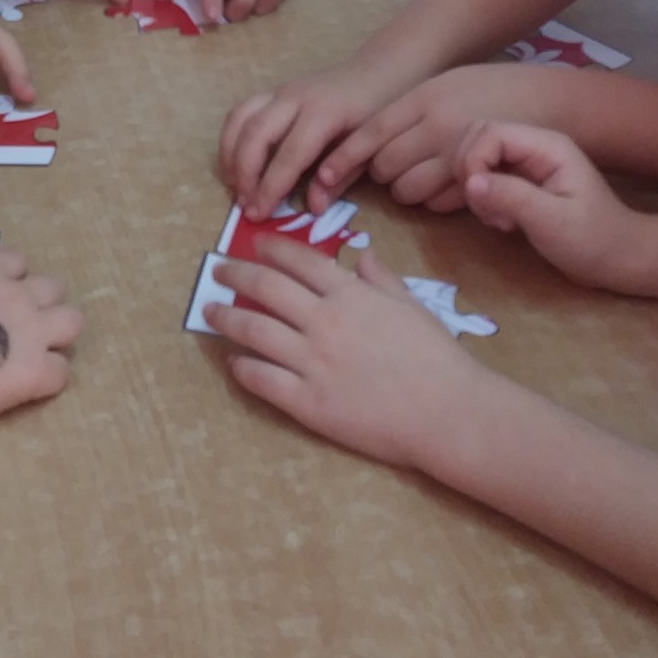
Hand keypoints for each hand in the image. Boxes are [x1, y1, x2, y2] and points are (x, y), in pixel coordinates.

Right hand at [0, 249, 80, 435]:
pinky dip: (48, 381)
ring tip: (35, 356)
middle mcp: (16, 298)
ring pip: (73, 323)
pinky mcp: (36, 373)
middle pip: (54, 289)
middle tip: (19, 329)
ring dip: (57, 338)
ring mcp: (31, 334)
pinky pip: (62, 373)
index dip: (12, 279)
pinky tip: (26, 389)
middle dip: (41, 306)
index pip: (18, 262)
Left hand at [204, 236, 490, 471]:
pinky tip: (233, 363)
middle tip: (217, 271)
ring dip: (225, 318)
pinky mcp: (307, 403)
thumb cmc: (437, 358)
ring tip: (209, 312)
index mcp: (350, 295)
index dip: (270, 249)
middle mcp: (324, 322)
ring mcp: (312, 362)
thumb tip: (362, 256)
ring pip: (253, 331)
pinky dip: (241, 368)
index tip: (253, 244)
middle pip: (265, 288)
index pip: (299, 261)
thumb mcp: (412, 306)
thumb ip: (381, 279)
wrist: (448, 413)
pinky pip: (262, 379)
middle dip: (235, 275)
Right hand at [220, 59, 410, 217]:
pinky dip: (230, 138)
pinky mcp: (271, 92)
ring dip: (229, 155)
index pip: (289, 155)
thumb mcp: (368, 148)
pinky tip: (234, 163)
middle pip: (255, 134)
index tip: (257, 214)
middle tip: (244, 204)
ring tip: (233, 185)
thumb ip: (341, 177)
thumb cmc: (377, 113)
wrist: (375, 74)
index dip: (270, 187)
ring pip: (240, 119)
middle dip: (244, 173)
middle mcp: (295, 98)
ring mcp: (279, 91)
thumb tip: (313, 208)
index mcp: (324, 113)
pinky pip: (240, 112)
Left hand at [310, 64, 569, 215]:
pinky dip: (434, 200)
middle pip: (384, 166)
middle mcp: (438, 127)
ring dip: (406, 190)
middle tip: (393, 168)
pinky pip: (437, 203)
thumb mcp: (445, 86)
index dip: (342, 160)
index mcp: (424, 99)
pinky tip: (447, 186)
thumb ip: (409, 110)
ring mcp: (459, 156)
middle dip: (380, 174)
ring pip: (407, 190)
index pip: (370, 134)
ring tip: (423, 175)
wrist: (551, 100)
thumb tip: (367, 140)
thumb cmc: (492, 89)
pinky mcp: (479, 180)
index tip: (322, 178)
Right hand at [457, 121, 644, 290]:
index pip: (489, 133)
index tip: (480, 200)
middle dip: (468, 172)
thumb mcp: (552, 222)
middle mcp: (533, 147)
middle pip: (477, 138)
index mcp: (546, 146)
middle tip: (486, 210)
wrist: (617, 259)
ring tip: (495, 218)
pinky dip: (481, 198)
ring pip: (476, 156)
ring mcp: (525, 163)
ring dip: (473, 187)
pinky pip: (483, 176)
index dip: (473, 161)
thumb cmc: (592, 240)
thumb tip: (470, 182)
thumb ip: (511, 197)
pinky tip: (499, 221)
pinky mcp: (518, 181)